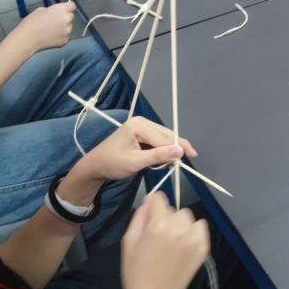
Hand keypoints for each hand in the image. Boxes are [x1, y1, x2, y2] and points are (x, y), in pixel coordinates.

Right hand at [8, 2, 74, 52]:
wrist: (27, 39)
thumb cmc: (32, 23)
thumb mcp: (41, 10)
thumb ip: (52, 10)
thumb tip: (56, 13)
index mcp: (62, 9)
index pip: (72, 6)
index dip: (67, 7)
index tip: (64, 9)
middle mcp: (67, 20)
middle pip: (71, 16)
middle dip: (64, 17)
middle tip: (54, 20)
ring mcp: (67, 31)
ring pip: (68, 27)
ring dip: (63, 27)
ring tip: (50, 29)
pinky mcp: (65, 41)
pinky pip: (65, 36)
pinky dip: (60, 36)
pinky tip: (50, 36)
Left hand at [74, 117, 197, 182]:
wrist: (95, 166)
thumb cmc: (112, 164)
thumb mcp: (135, 162)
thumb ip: (158, 156)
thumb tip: (179, 151)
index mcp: (138, 125)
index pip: (164, 137)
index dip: (179, 147)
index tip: (192, 156)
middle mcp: (141, 122)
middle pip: (166, 135)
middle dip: (174, 149)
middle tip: (179, 164)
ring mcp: (141, 127)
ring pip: (164, 138)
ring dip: (167, 151)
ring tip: (165, 165)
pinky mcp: (141, 133)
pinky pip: (158, 141)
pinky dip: (161, 151)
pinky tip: (160, 161)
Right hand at [122, 193, 209, 288]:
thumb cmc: (137, 271)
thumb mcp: (128, 241)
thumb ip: (139, 216)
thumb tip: (149, 200)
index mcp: (157, 226)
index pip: (159, 197)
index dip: (152, 205)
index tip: (149, 216)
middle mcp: (178, 229)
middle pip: (173, 208)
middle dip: (165, 217)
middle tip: (158, 235)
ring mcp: (193, 238)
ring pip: (187, 216)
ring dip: (180, 223)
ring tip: (172, 240)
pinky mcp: (203, 247)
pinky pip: (201, 226)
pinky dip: (193, 231)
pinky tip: (184, 243)